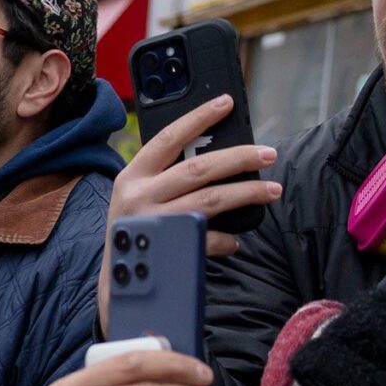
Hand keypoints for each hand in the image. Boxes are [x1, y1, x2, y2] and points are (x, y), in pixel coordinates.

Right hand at [99, 95, 279, 324]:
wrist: (113, 282)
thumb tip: (217, 152)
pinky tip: (236, 239)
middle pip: (199, 168)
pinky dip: (226, 239)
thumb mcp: (137, 195)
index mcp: (133, 175)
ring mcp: (155, 223)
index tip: (227, 103)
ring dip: (246, 192)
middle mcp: (140, 196)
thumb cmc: (134, 229)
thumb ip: (164, 175)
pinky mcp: (168, 249)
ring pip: (210, 200)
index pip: (169, 137)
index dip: (199, 118)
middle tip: (268, 153)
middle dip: (239, 157)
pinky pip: (207, 238)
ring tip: (271, 190)